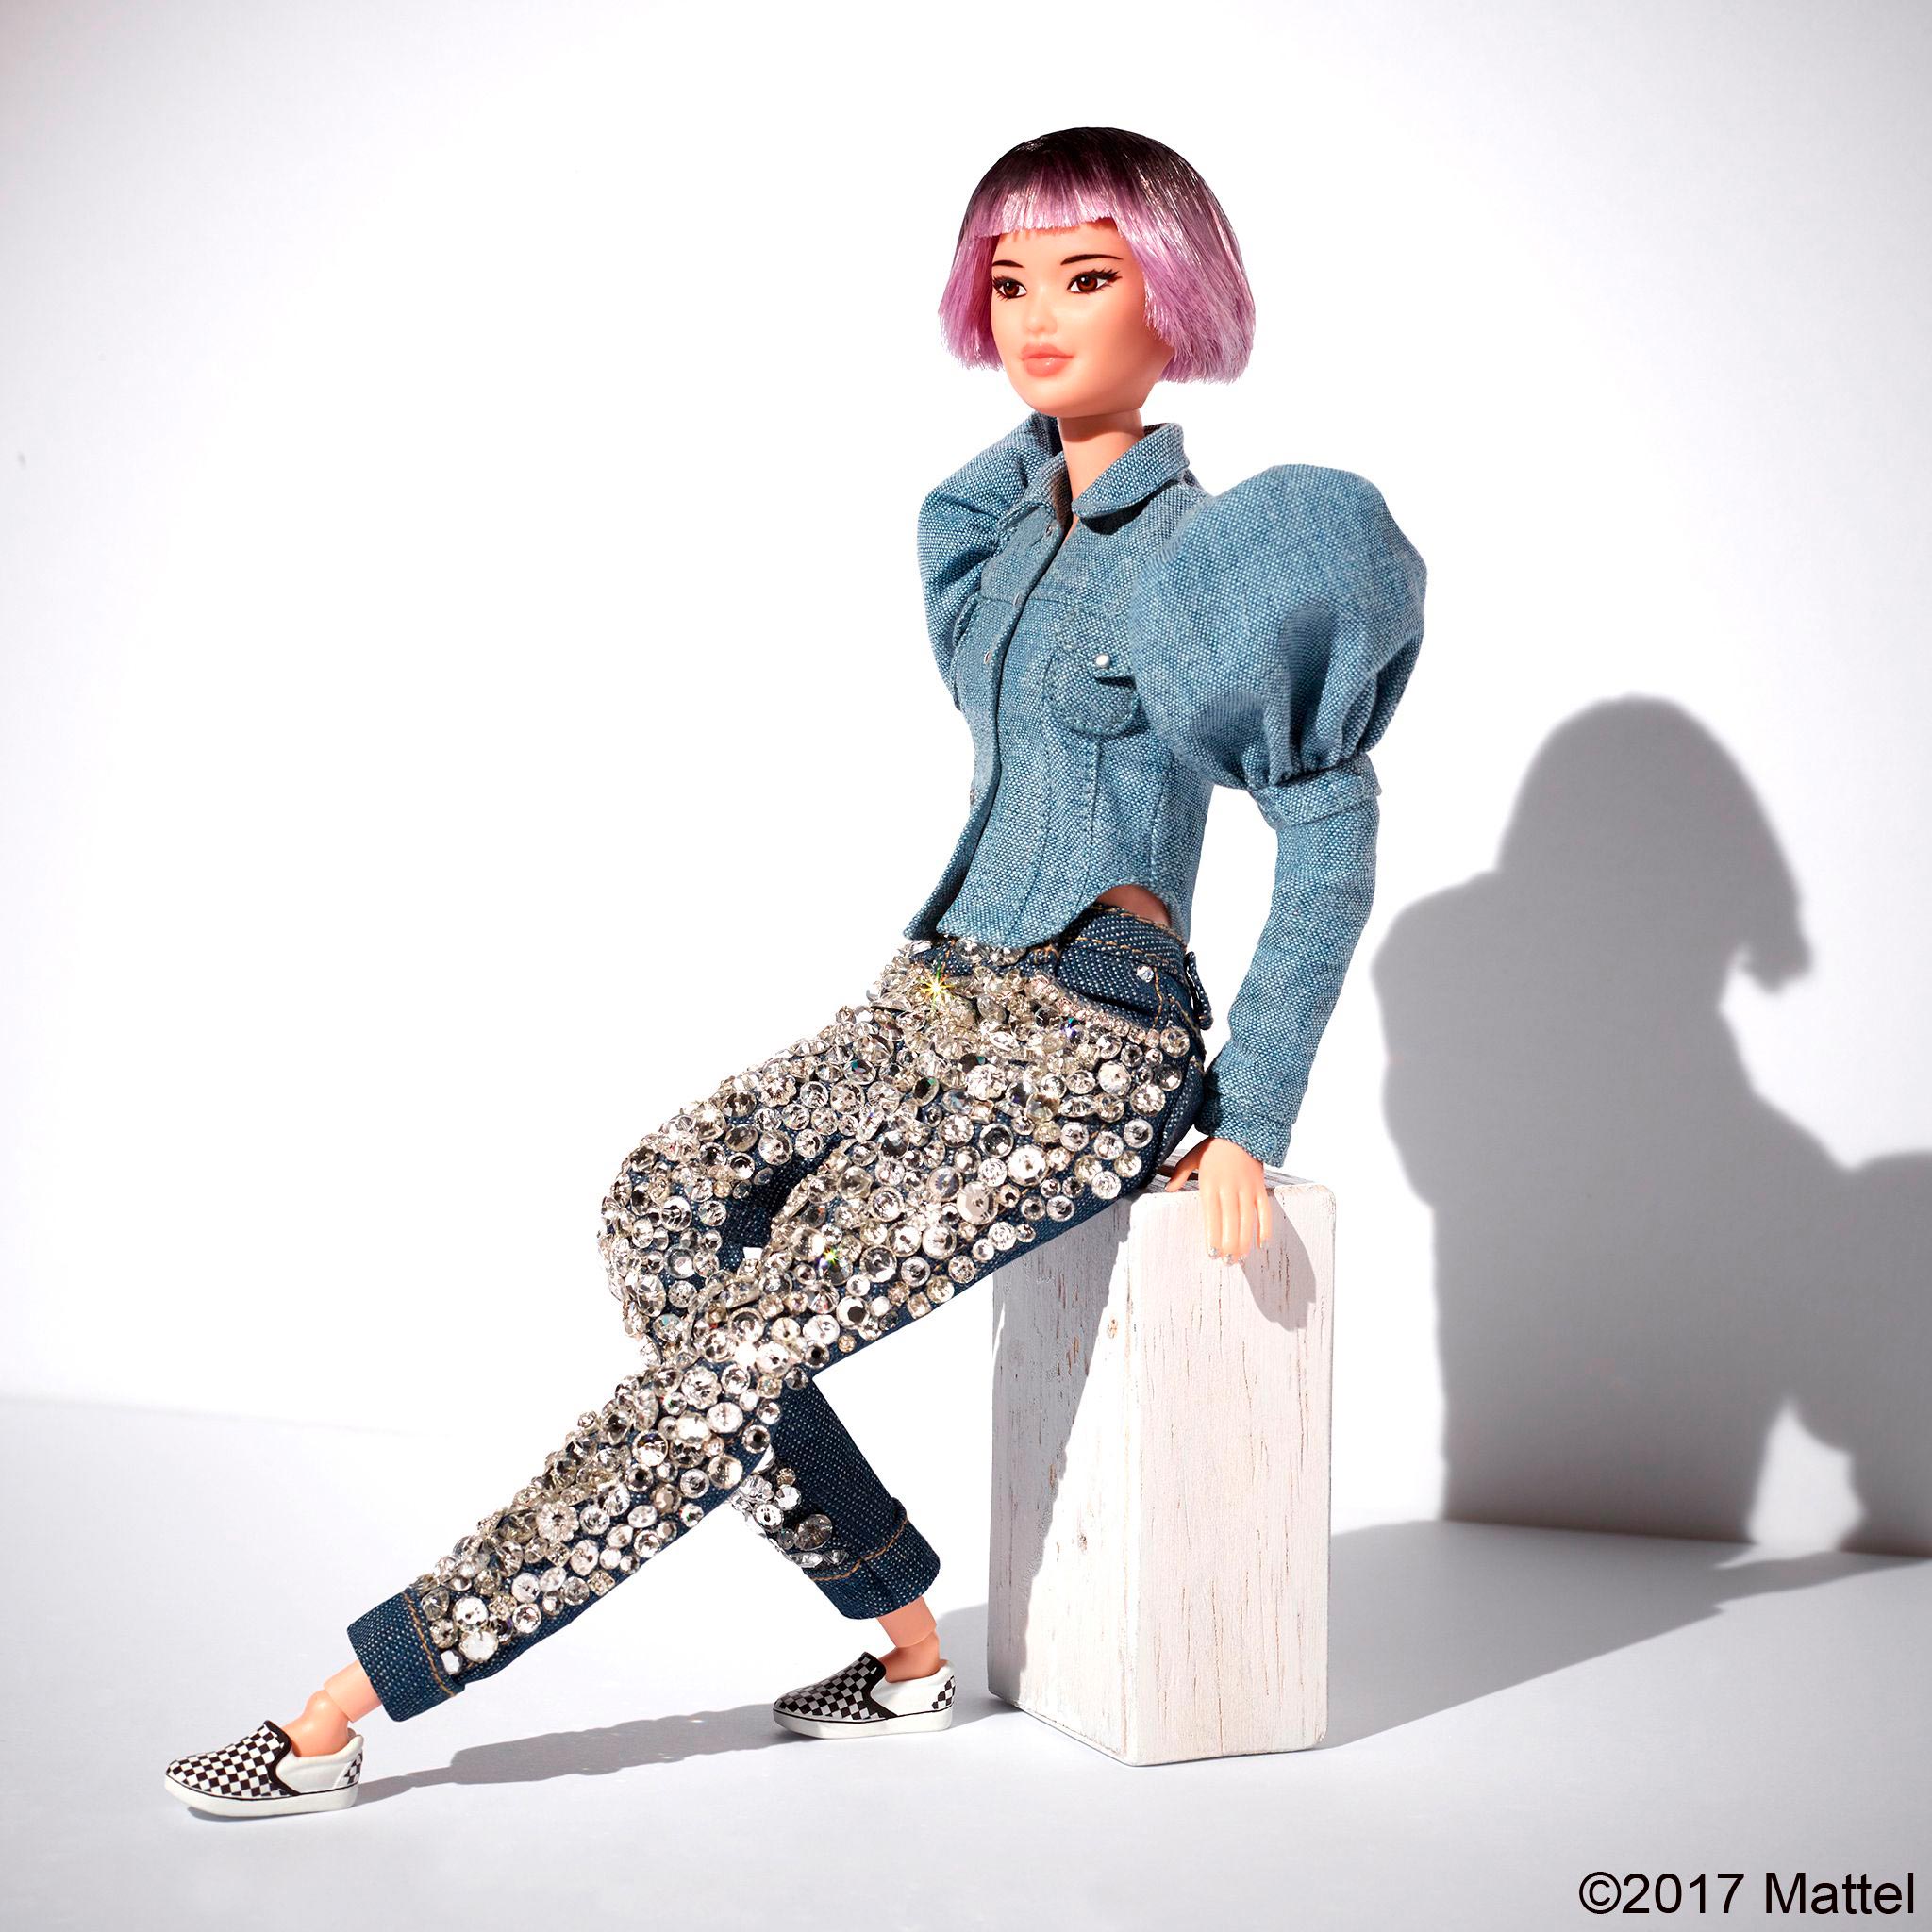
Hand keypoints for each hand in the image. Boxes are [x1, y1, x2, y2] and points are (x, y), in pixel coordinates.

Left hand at [1162, 1135, 1271, 1261]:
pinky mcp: (1261, 1187)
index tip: (1211, 1253)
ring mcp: (1247, 1188)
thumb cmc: (1214, 1146)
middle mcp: (1230, 1187)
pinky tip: (1262, 1244)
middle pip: (1230, 1221)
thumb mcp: (1193, 1156)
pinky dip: (1265, 1227)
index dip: (1213, 1235)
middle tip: (1226, 1262)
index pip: (1211, 1215)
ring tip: (1240, 1258)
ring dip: (1245, 1241)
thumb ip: (1180, 1174)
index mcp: (1211, 1182)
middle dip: (1228, 1244)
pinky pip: (1265, 1210)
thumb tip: (1167, 1189)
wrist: (1242, 1129)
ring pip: (1248, 1219)